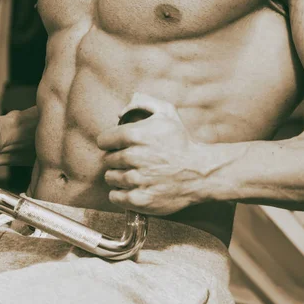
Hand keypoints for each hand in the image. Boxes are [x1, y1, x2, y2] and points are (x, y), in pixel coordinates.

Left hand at [97, 93, 203, 215]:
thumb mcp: (167, 114)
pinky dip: (120, 193)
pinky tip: (131, 188)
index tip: (118, 146)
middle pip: (108, 159)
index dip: (110, 142)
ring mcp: (137, 180)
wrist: (200, 172)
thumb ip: (144, 104)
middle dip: (117, 159)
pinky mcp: (140, 199)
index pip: (104, 140)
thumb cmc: (181, 143)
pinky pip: (115, 196)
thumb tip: (120, 112)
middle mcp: (134, 157)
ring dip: (118, 176)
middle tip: (131, 161)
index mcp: (136, 134)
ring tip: (134, 174)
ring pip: (110, 177)